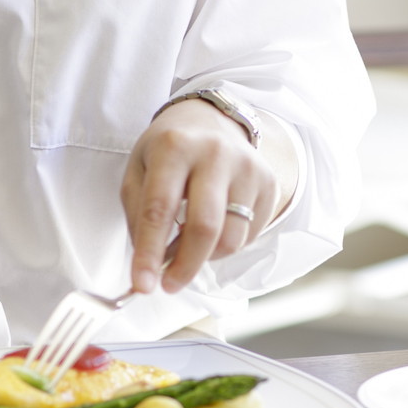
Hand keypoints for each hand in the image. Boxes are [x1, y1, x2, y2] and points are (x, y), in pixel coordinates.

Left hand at [123, 101, 284, 295]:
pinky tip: (214, 228)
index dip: (150, 253)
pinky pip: (249, 236)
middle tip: (169, 285)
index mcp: (174, 147)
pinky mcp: (269, 183)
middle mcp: (215, 154)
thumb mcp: (138, 172)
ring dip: (205, 257)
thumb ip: (139, 217)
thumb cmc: (168, 152)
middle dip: (185, 267)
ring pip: (231, 238)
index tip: (143, 286)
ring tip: (188, 247)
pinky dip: (226, 245)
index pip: (160, 209)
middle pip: (205, 228)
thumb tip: (148, 267)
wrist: (212, 121)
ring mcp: (248, 168)